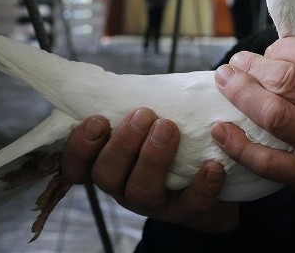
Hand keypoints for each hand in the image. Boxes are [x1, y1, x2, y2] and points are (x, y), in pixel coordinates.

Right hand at [61, 107, 238, 232]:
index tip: (98, 120)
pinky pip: (193, 204)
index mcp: (111, 165)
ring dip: (153, 158)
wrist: (217, 177)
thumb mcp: (149, 125)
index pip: (77, 167)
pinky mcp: (191, 211)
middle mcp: (126, 187)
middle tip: (143, 115)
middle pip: (107, 176)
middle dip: (122, 144)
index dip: (79, 147)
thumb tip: (129, 82)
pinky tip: (213, 165)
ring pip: (142, 193)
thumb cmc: (174, 141)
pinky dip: (203, 184)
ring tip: (169, 128)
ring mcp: (158, 203)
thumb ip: (136, 110)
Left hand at [212, 35, 294, 231]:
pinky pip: (265, 162)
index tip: (271, 51)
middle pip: (288, 81)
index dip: (283, 46)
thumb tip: (279, 45)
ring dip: (241, 93)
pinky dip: (238, 145)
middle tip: (238, 61)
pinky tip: (221, 129)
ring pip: (274, 115)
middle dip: (254, 66)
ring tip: (225, 80)